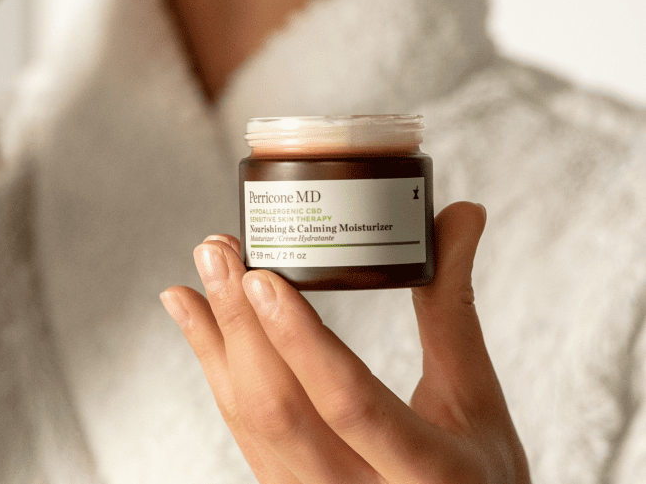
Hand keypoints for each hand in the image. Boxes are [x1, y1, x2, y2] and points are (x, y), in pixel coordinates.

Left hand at [161, 202, 529, 483]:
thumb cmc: (478, 471)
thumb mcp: (476, 396)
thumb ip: (453, 306)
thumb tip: (463, 213)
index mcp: (426, 471)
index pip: (349, 403)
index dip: (300, 341)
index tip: (260, 278)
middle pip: (281, 411)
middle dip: (237, 326)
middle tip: (215, 253)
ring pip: (251, 425)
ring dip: (214, 348)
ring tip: (191, 284)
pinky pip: (244, 435)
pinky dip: (217, 377)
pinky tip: (200, 331)